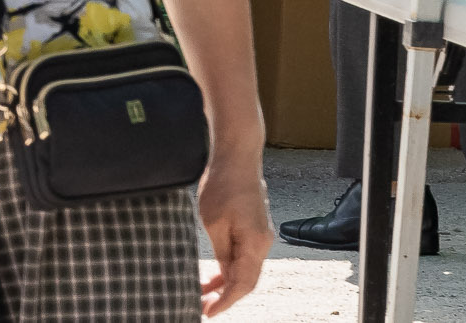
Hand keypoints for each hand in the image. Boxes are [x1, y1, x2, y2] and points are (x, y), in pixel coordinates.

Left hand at [195, 150, 272, 314]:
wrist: (237, 157)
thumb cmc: (223, 185)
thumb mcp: (214, 223)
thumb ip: (222, 253)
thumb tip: (225, 276)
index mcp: (255, 244)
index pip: (242, 284)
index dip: (225, 301)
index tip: (208, 312)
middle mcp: (263, 243)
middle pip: (246, 280)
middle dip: (225, 296)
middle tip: (202, 306)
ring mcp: (260, 235)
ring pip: (245, 268)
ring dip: (226, 282)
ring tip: (203, 292)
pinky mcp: (253, 228)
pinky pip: (244, 255)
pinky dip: (230, 267)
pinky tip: (214, 273)